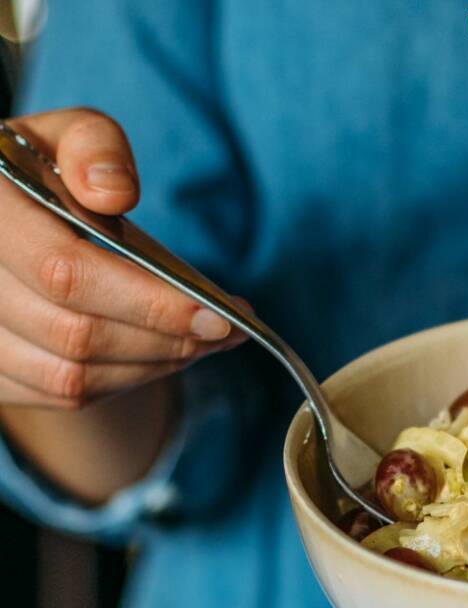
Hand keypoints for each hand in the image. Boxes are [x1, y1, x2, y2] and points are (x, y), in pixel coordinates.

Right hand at [0, 108, 241, 409]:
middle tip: (230, 327)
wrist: (10, 219)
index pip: (64, 272)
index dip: (148, 301)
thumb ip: (93, 146)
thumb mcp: (67, 137)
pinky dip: (130, 379)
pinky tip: (169, 351)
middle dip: (168, 338)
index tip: (218, 313)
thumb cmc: (46, 173)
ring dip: (157, 364)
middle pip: (75, 335)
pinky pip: (67, 395)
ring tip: (209, 338)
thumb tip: (113, 192)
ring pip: (73, 377)